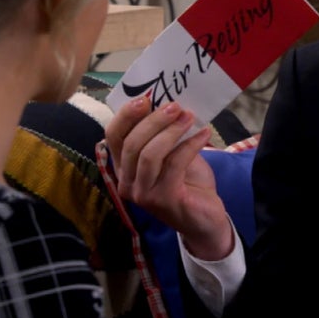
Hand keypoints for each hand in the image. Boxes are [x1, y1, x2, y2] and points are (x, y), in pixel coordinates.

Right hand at [105, 97, 234, 260]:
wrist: (206, 220)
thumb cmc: (187, 183)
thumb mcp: (171, 154)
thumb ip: (162, 135)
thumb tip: (168, 103)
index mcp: (123, 168)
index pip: (113, 137)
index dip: (126, 115)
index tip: (146, 97)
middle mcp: (127, 183)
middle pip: (131, 144)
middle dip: (153, 120)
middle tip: (175, 105)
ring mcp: (143, 194)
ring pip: (149, 154)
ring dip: (171, 131)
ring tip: (190, 116)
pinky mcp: (163, 200)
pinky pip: (174, 164)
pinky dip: (190, 145)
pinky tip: (204, 134)